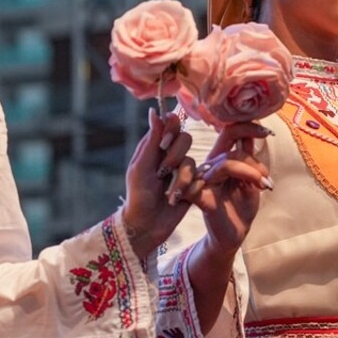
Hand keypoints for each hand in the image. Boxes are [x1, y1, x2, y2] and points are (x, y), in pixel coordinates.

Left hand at [120, 109, 194, 258]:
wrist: (147, 226)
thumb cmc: (138, 196)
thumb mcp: (141, 167)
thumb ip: (152, 140)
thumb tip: (154, 111)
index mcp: (156, 146)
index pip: (171, 125)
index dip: (171, 130)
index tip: (163, 144)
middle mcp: (171, 155)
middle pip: (185, 139)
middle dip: (174, 157)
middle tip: (162, 172)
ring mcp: (183, 170)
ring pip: (192, 162)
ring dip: (179, 180)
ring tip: (169, 195)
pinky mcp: (194, 185)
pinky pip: (200, 180)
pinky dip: (188, 191)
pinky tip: (178, 201)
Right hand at [172, 122, 270, 256]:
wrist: (234, 235)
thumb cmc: (241, 206)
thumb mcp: (252, 179)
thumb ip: (251, 157)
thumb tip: (261, 130)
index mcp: (222, 158)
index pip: (230, 132)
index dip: (247, 126)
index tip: (268, 132)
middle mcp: (211, 165)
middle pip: (231, 147)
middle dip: (254, 160)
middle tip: (267, 178)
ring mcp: (205, 181)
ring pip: (226, 164)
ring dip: (250, 172)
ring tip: (264, 185)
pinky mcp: (202, 199)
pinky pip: (200, 186)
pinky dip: (230, 181)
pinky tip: (251, 188)